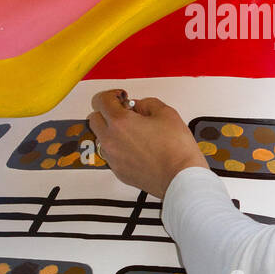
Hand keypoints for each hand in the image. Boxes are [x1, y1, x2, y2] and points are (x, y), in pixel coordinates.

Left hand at [88, 89, 209, 198]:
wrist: (180, 178)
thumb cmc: (176, 149)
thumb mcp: (167, 113)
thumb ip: (147, 103)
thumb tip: (139, 106)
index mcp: (120, 122)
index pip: (101, 100)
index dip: (111, 95)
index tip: (121, 98)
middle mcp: (111, 140)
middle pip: (94, 119)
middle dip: (106, 113)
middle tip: (124, 113)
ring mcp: (113, 158)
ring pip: (101, 138)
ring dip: (111, 132)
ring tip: (133, 133)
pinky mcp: (118, 171)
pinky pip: (111, 155)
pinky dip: (119, 149)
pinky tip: (137, 148)